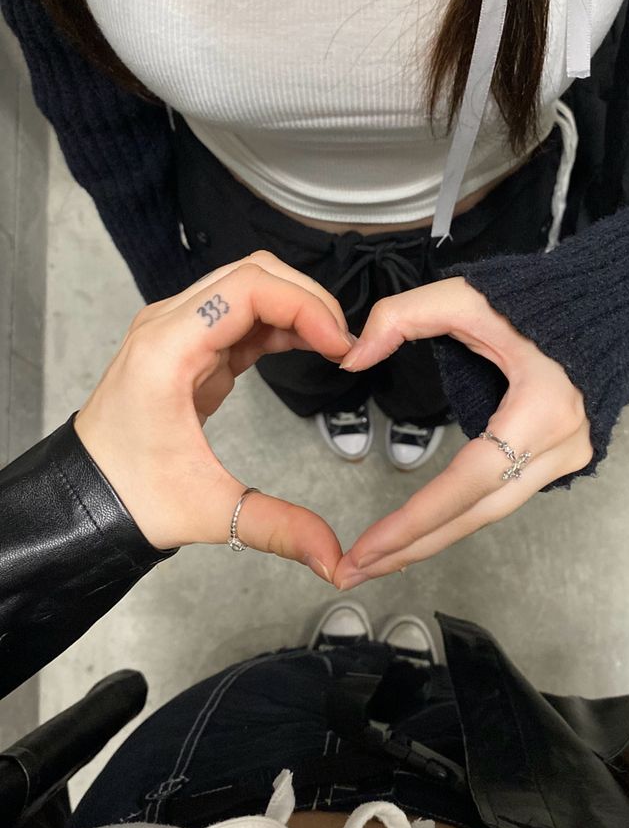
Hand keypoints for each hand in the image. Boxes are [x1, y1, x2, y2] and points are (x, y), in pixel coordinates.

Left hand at [75, 252, 352, 580]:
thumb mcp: (210, 511)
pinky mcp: (188, 348)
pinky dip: (279, 323)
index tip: (338, 343)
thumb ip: (277, 526)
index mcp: (166, 351)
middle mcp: (167, 328)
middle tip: (343, 343)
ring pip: (248, 286)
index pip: (248, 288)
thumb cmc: (128, 495)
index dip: (304, 305)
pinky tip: (307, 346)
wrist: (86, 499)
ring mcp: (176, 332)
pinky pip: (241, 315)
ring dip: (295, 307)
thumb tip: (332, 554)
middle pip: (252, 273)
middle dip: (308, 299)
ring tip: (332, 345)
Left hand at [333, 277, 593, 589]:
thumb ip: (401, 317)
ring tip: (377, 559)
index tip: (367, 547)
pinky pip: (503, 499)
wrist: (606, 311)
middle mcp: (561, 445)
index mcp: (542, 407)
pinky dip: (459, 518)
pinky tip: (421, 532)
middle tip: (354, 572)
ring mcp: (569, 459)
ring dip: (432, 539)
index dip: (416, 518)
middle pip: (478, 514)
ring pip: (491, 515)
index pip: (470, 479)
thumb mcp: (465, 296)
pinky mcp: (563, 462)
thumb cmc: (536, 303)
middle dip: (413, 547)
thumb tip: (352, 359)